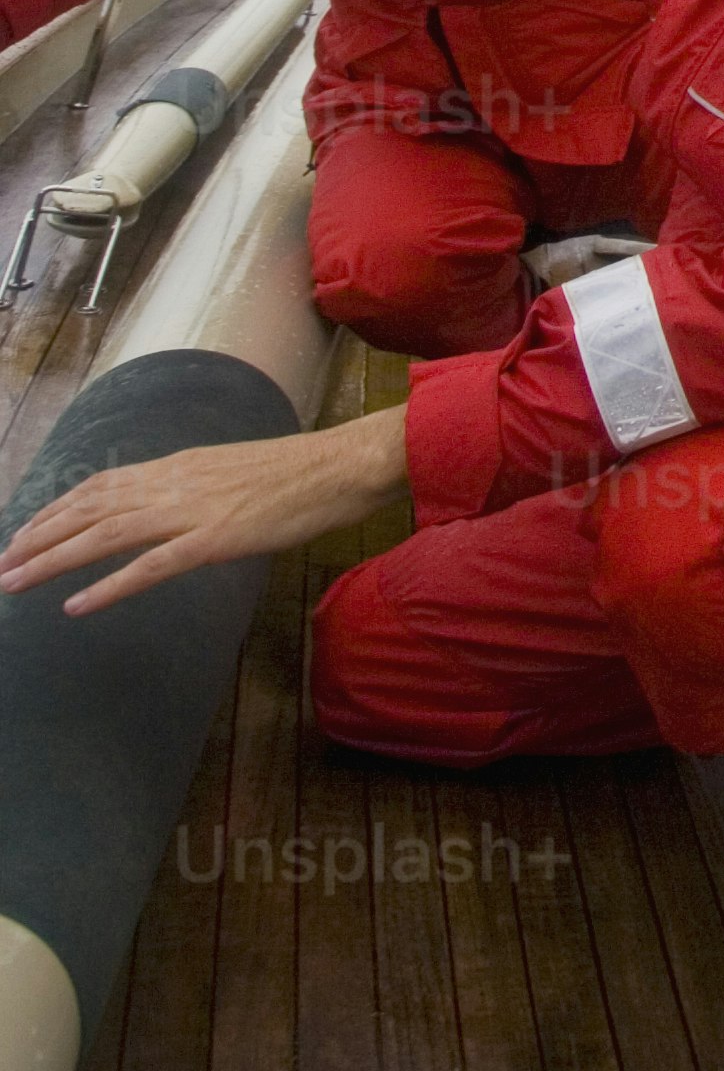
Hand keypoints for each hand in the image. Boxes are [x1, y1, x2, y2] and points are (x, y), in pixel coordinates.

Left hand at [0, 415, 407, 616]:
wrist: (343, 464)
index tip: (24, 530)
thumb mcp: (235, 472)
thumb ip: (197, 488)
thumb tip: (172, 506)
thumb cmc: (301, 473)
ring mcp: (193, 511)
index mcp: (180, 466)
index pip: (101, 484)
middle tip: (1, 562)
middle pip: (90, 508)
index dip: (57, 508)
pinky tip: (77, 606)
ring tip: (14, 580)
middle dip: (38, 535)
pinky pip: (151, 567)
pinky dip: (109, 587)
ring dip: (53, 559)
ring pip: (106, 534)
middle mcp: (175, 483)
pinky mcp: (215, 540)